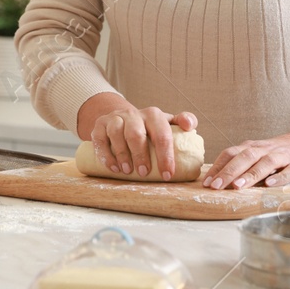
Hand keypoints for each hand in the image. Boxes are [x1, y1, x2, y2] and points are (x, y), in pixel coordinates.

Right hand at [78, 94, 198, 179]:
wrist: (122, 118)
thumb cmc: (149, 127)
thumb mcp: (167, 123)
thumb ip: (184, 121)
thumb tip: (190, 127)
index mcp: (153, 115)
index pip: (161, 133)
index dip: (165, 155)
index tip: (167, 174)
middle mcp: (133, 114)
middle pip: (136, 133)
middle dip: (141, 155)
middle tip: (144, 173)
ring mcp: (115, 118)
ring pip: (116, 133)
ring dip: (122, 154)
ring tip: (127, 172)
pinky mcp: (99, 125)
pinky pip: (99, 139)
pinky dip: (105, 154)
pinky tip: (113, 167)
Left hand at [202, 129, 289, 189]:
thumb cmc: (277, 155)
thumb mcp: (257, 155)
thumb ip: (239, 164)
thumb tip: (214, 180)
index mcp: (253, 147)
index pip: (231, 153)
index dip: (218, 167)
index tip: (207, 183)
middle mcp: (266, 150)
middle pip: (245, 157)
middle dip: (229, 171)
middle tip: (216, 186)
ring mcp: (284, 156)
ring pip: (266, 163)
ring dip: (251, 174)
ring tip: (238, 186)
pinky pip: (289, 171)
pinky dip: (279, 177)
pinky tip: (269, 185)